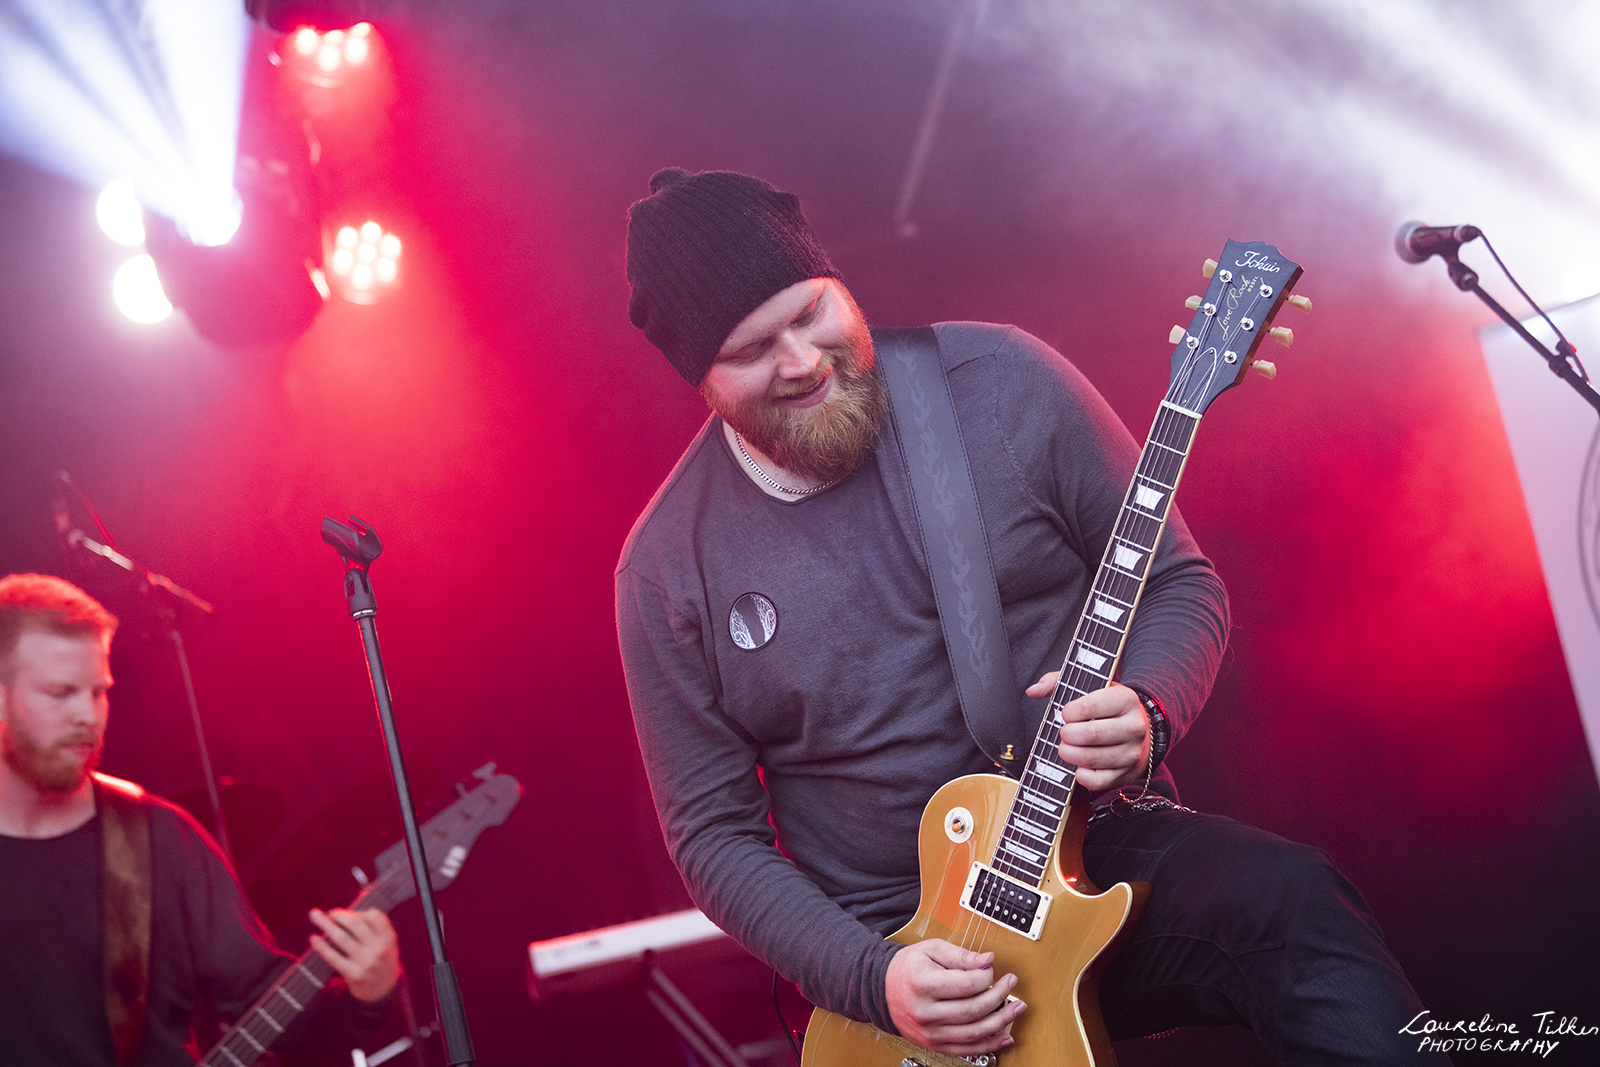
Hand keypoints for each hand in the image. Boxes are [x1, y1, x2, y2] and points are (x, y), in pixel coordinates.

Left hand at [309, 907, 400, 1001]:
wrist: (382, 991)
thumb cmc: (381, 961)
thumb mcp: (387, 943)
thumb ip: (375, 925)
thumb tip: (355, 902)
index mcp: (389, 938)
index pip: (374, 916)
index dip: (359, 911)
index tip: (348, 913)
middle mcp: (379, 949)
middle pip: (356, 924)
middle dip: (339, 915)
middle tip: (329, 912)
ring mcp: (366, 962)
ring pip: (342, 938)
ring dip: (326, 925)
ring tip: (315, 916)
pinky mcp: (353, 975)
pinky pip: (333, 957)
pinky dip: (322, 946)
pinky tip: (314, 938)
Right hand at [885, 939, 1025, 1055]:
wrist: (883, 990)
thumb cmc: (908, 968)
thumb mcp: (931, 950)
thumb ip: (961, 955)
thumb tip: (988, 960)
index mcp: (923, 984)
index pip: (967, 984)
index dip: (986, 976)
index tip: (991, 969)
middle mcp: (926, 1012)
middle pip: (973, 1010)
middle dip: (999, 996)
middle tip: (1010, 984)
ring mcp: (930, 1031)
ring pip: (974, 1033)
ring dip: (1001, 1022)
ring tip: (1016, 1008)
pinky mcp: (934, 1044)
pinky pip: (967, 1049)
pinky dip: (989, 1044)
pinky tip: (1004, 1035)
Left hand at [1027, 676, 1148, 791]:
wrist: (1141, 730)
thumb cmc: (1107, 707)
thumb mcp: (1090, 687)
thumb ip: (1058, 682)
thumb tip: (1032, 690)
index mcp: (1126, 699)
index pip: (1090, 706)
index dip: (1069, 711)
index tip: (1067, 714)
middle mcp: (1134, 727)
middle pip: (1090, 734)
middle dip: (1067, 734)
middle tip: (1064, 733)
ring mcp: (1132, 753)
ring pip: (1091, 759)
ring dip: (1069, 754)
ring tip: (1065, 748)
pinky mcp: (1126, 774)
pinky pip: (1097, 781)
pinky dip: (1081, 775)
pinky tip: (1079, 765)